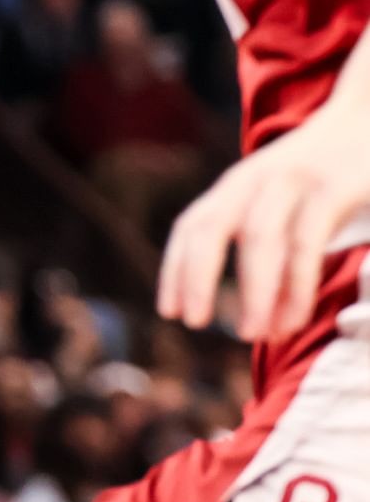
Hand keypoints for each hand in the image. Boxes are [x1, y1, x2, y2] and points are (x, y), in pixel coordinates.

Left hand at [159, 107, 369, 339]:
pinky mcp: (333, 188)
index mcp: (240, 182)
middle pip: (210, 227)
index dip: (176, 267)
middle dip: (196, 276)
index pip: (194, 225)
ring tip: (251, 334)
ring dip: (253, 290)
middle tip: (192, 323)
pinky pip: (304, 241)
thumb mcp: (287, 191)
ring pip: (258, 239)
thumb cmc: (333, 167)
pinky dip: (296, 283)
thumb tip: (259, 298)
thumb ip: (266, 228)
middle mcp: (257, 178)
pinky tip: (294, 318)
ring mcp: (294, 180)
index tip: (168, 311)